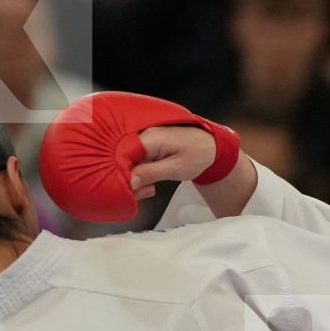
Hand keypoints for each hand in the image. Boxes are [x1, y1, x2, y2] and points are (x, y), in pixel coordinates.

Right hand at [39, 91, 243, 221]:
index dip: (117, 172)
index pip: (121, 154)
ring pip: (124, 164)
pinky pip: (131, 165)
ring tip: (150, 191)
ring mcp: (141, 143)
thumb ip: (151, 173)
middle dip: (125, 179)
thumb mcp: (176, 168)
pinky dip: (136, 178)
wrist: (212, 148)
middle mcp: (141, 137)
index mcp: (148, 138)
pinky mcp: (143, 150)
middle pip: (119, 159)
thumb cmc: (197, 154)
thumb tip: (128, 181)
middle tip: (145, 193)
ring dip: (132, 181)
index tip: (121, 189)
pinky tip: (148, 187)